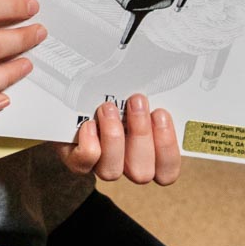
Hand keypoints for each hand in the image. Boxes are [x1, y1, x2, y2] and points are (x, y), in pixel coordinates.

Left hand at [57, 93, 180, 183]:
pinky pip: (84, 164)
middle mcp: (126, 165)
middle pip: (141, 172)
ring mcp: (100, 165)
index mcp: (149, 154)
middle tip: (137, 101)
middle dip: (141, 134)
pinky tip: (89, 123)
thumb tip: (171, 74)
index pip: (167, 170)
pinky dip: (89, 144)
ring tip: (109, 108)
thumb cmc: (112, 94)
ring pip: (112, 171)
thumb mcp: (132, 93)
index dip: (167, 147)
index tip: (161, 114)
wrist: (73, 101)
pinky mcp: (76, 161)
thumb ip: (149, 97)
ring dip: (114, 137)